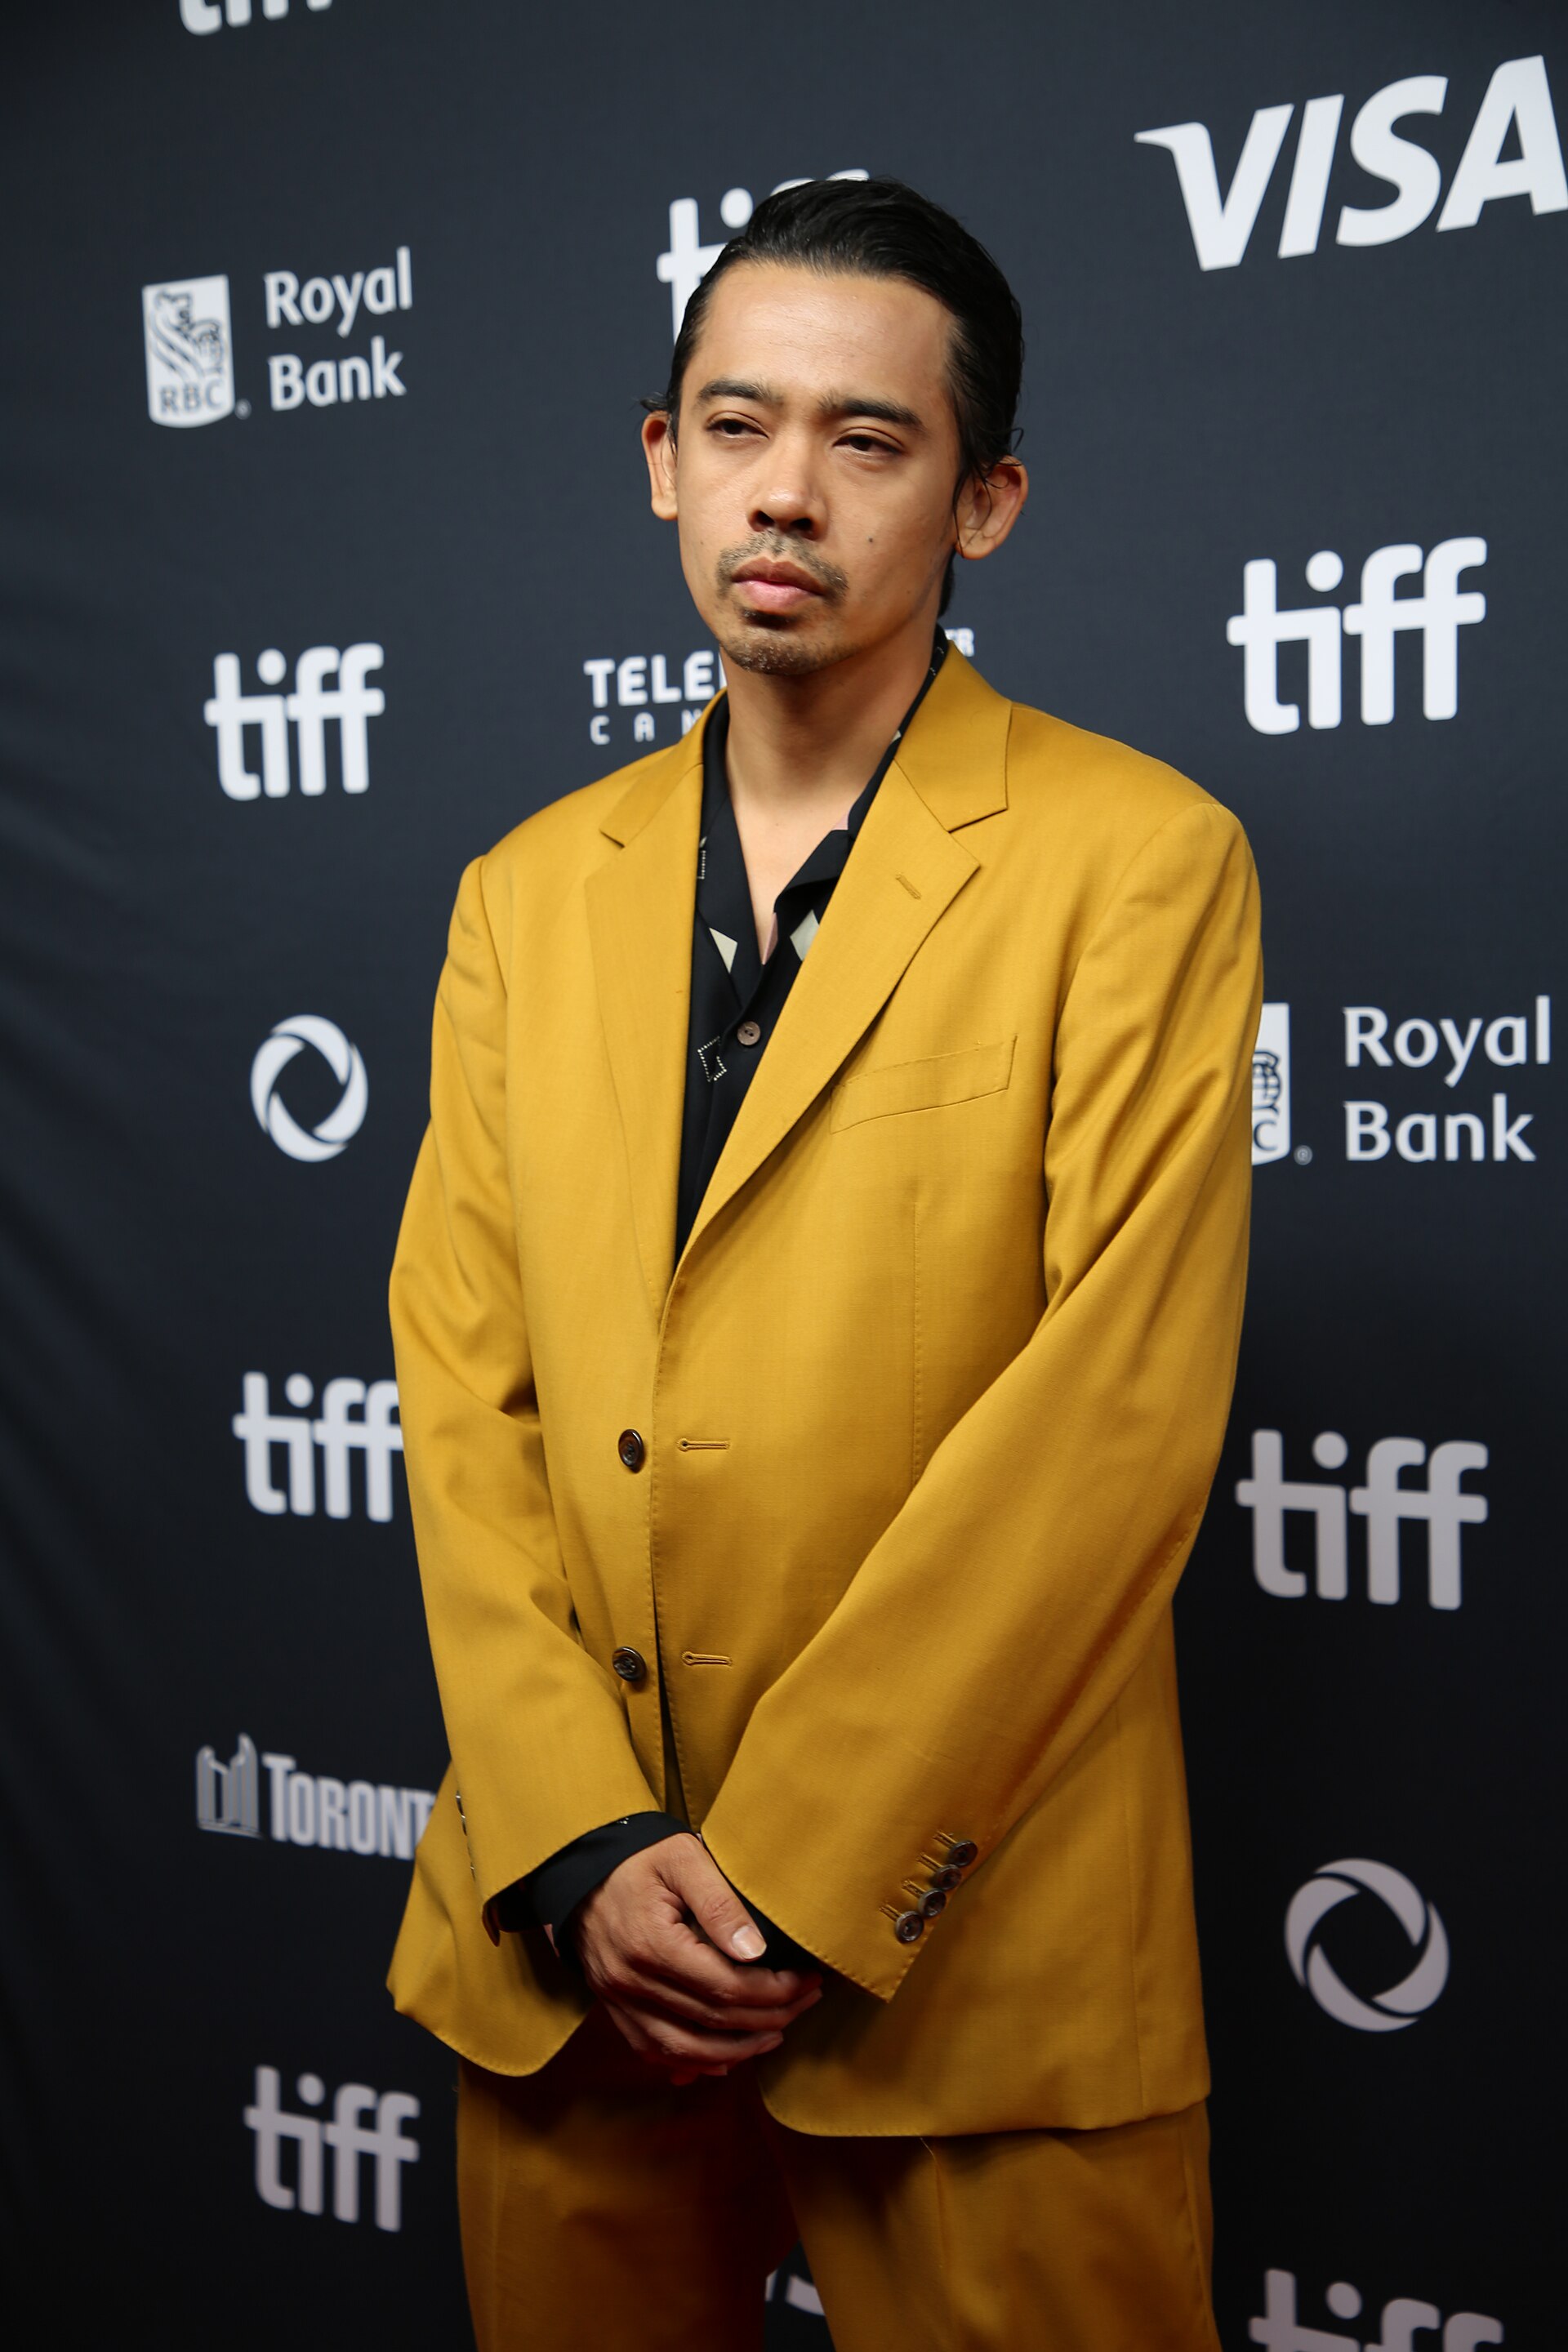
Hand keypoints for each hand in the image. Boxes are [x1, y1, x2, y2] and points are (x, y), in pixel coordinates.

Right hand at [573, 1834, 822, 2084]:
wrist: (582, 1873)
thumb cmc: (640, 1860)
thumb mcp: (682, 1858)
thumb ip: (719, 1901)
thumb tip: (756, 1950)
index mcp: (653, 1944)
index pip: (726, 1985)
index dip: (775, 1991)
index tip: (807, 1980)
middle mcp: (632, 1982)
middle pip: (713, 2021)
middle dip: (769, 2018)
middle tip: (806, 2002)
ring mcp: (619, 2001)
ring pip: (686, 2049)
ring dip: (737, 2051)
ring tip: (775, 2034)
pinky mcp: (614, 2009)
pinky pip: (656, 2051)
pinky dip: (694, 2062)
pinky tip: (726, 2059)